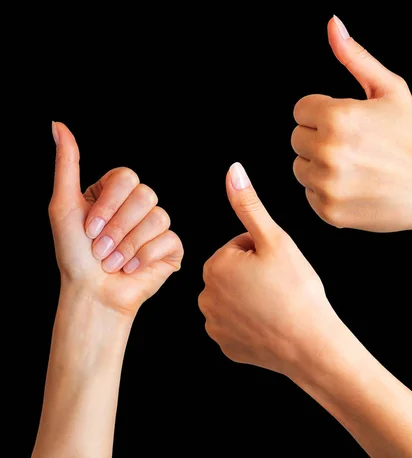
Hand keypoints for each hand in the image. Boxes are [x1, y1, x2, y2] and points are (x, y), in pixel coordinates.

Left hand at [49, 122, 183, 315]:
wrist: (93, 294)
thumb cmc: (74, 255)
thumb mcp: (64, 205)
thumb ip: (66, 165)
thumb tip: (58, 126)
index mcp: (115, 193)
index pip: (127, 177)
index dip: (109, 204)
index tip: (90, 229)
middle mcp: (138, 206)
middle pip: (146, 195)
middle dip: (118, 228)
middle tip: (101, 249)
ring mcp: (157, 226)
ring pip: (159, 217)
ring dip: (129, 246)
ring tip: (114, 262)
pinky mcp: (171, 247)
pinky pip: (170, 239)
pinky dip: (145, 257)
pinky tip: (132, 268)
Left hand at [199, 163, 341, 376]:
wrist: (312, 345)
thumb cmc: (296, 289)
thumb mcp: (274, 239)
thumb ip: (249, 204)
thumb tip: (232, 170)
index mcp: (214, 266)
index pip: (239, 245)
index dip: (263, 251)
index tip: (279, 266)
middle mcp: (206, 297)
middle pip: (234, 272)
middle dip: (255, 273)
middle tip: (281, 284)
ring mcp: (215, 325)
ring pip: (236, 298)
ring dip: (253, 297)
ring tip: (278, 304)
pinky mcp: (227, 346)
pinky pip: (238, 325)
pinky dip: (253, 322)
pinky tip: (272, 324)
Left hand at [291, 16, 411, 231]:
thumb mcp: (390, 89)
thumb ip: (356, 58)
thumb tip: (332, 24)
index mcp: (337, 116)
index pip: (300, 110)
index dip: (323, 113)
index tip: (348, 123)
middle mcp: (327, 151)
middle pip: (297, 139)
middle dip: (319, 138)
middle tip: (353, 146)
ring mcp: (327, 185)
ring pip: (300, 168)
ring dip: (319, 165)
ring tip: (354, 167)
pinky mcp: (328, 211)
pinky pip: (309, 194)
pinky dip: (326, 191)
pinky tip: (354, 187)